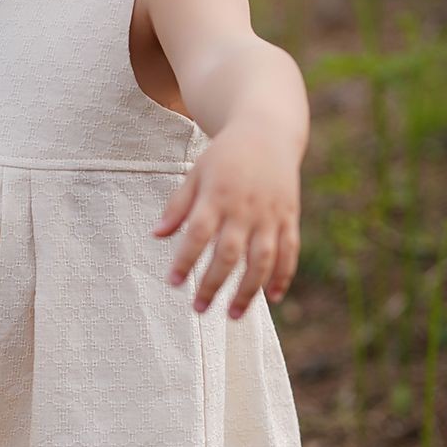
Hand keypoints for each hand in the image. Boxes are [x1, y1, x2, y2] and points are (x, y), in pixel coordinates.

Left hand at [152, 123, 300, 318]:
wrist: (267, 132)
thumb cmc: (225, 157)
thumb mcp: (196, 173)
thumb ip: (178, 205)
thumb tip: (157, 235)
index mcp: (217, 195)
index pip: (198, 234)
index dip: (185, 260)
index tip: (173, 283)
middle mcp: (244, 208)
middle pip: (229, 253)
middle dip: (214, 283)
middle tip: (199, 309)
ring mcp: (270, 214)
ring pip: (262, 259)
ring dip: (249, 290)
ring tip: (234, 315)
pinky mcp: (289, 216)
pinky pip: (289, 251)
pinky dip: (283, 275)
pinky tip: (273, 297)